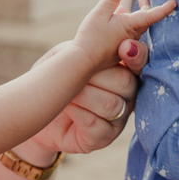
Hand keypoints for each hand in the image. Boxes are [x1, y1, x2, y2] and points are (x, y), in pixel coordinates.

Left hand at [27, 40, 144, 154]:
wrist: (38, 111)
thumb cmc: (55, 79)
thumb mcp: (66, 56)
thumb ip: (89, 47)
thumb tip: (109, 42)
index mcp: (123, 70)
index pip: (140, 60)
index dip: (137, 55)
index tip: (124, 47)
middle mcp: (128, 95)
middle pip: (127, 83)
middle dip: (97, 76)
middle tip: (74, 75)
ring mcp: (119, 118)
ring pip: (111, 104)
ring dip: (83, 95)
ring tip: (66, 92)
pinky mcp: (104, 137)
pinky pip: (96, 123)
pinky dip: (77, 112)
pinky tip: (65, 107)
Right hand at [74, 0, 174, 70]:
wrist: (82, 61)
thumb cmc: (90, 38)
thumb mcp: (99, 13)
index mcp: (130, 26)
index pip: (152, 15)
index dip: (164, 8)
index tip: (175, 3)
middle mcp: (131, 36)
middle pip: (144, 19)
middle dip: (147, 7)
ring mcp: (125, 44)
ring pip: (136, 26)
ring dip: (136, 14)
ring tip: (133, 4)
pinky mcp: (118, 50)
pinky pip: (127, 33)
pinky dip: (127, 23)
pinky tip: (118, 16)